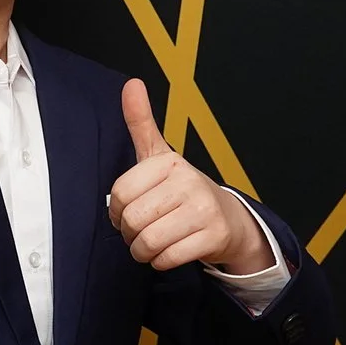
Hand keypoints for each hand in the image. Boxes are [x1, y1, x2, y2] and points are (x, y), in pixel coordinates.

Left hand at [109, 80, 268, 272]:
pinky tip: (170, 252)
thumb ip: (141, 122)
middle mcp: (188, 181)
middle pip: (132, 220)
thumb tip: (131, 83)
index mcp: (169, 161)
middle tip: (141, 230)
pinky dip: (161, 261)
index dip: (117, 210)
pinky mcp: (213, 236)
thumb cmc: (184, 189)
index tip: (128, 210)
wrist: (228, 219)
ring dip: (143, 251)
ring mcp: (203, 209)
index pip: (120, 193)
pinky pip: (167, 258)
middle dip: (130, 233)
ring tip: (152, 243)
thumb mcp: (160, 155)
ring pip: (148, 242)